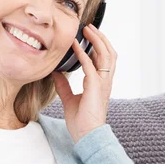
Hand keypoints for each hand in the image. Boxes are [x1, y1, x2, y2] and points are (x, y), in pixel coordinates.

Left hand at [52, 24, 116, 143]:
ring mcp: (102, 83)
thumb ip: (64, 86)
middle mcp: (105, 81)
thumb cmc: (81, 121)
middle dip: (100, 38)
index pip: (104, 59)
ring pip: (106, 54)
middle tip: (89, 27)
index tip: (88, 35)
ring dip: (96, 40)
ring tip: (87, 30)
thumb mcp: (69, 99)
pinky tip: (75, 45)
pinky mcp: (95, 86)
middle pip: (109, 53)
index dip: (98, 45)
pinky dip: (82, 53)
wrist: (86, 136)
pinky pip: (90, 65)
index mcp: (101, 83)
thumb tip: (55, 73)